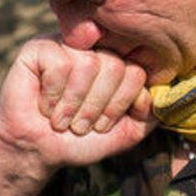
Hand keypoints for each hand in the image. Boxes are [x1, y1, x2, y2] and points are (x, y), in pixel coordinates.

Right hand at [0, 38, 152, 175]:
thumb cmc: (80, 139)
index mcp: (116, 63)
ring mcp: (67, 45)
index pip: (136, 71)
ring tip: (62, 118)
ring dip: (74, 104)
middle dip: (97, 106)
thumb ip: (148, 113)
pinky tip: (45, 105)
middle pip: (114, 66)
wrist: (39, 150)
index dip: (120, 104)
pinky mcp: (39, 48)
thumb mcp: (125, 132)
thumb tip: (156, 92)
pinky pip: (60, 63)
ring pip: (88, 64)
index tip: (102, 125)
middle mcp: (94, 49)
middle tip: (80, 124)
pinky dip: (53, 95)